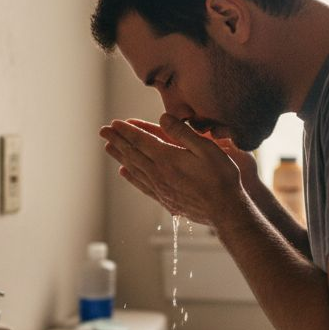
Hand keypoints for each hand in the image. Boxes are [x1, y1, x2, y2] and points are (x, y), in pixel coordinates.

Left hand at [109, 119, 264, 198]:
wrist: (225, 211)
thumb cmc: (220, 178)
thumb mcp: (206, 148)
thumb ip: (183, 132)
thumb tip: (163, 118)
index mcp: (167, 158)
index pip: (140, 141)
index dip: (126, 131)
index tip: (114, 123)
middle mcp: (159, 173)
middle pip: (132, 153)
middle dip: (117, 140)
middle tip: (103, 131)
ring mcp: (160, 188)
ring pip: (134, 169)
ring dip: (120, 156)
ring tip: (108, 148)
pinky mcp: (166, 200)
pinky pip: (142, 185)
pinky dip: (130, 177)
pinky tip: (124, 173)